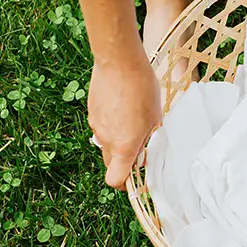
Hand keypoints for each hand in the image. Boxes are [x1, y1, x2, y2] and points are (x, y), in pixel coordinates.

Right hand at [88, 53, 161, 188]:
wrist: (119, 62)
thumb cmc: (143, 88)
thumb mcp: (156, 118)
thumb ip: (149, 140)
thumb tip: (147, 152)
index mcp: (123, 146)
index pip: (115, 180)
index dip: (124, 184)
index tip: (135, 177)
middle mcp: (106, 139)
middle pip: (110, 164)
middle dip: (123, 162)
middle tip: (139, 146)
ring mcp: (96, 126)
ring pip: (105, 144)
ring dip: (117, 141)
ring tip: (133, 121)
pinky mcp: (91, 112)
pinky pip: (101, 127)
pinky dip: (111, 125)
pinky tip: (123, 108)